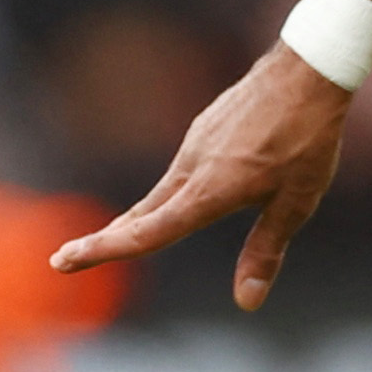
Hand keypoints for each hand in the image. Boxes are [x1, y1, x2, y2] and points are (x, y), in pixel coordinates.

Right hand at [51, 43, 352, 307]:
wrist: (307, 70)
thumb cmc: (308, 140)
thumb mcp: (296, 203)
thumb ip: (266, 251)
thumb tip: (247, 302)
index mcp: (209, 191)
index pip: (147, 231)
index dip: (103, 250)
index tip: (62, 260)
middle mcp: (192, 167)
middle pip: (143, 213)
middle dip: (107, 238)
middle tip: (67, 258)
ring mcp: (196, 143)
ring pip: (163, 190)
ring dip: (143, 215)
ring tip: (118, 235)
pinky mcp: (205, 127)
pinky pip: (185, 167)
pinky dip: (174, 189)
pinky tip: (189, 192)